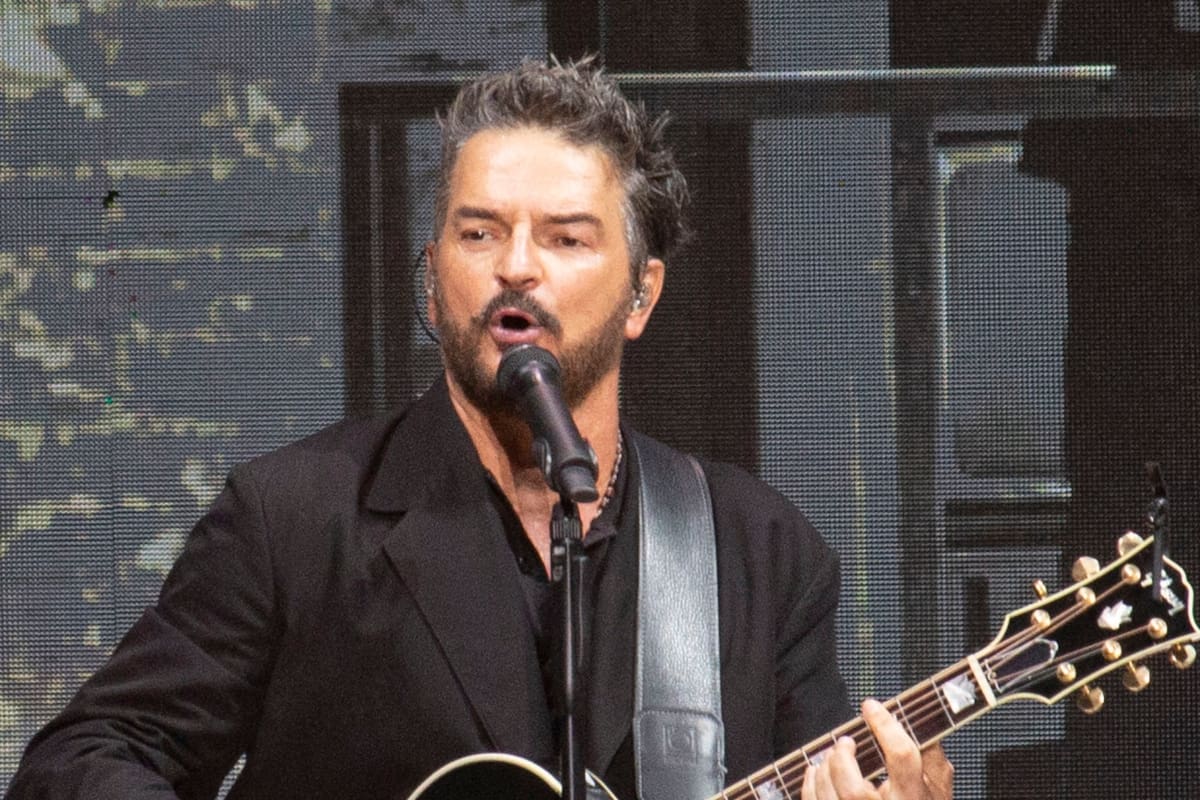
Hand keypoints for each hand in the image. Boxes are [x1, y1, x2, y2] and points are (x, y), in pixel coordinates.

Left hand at [800, 698, 953, 799]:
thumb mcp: (939, 790)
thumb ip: (932, 757)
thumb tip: (918, 721)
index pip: (903, 758)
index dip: (885, 726)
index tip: (871, 707)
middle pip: (854, 790)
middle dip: (842, 758)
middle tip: (845, 741)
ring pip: (830, 798)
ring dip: (824, 768)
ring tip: (831, 755)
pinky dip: (811, 784)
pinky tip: (817, 771)